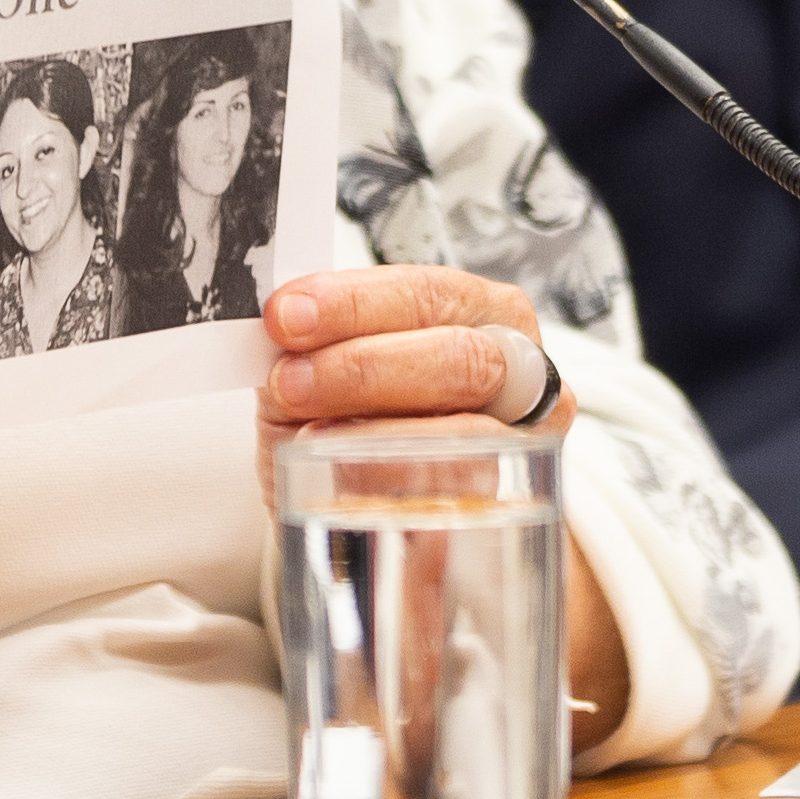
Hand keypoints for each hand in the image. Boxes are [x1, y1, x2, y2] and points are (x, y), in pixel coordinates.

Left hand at [260, 266, 626, 750]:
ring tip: (310, 437)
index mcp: (476, 307)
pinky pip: (465, 501)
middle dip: (364, 368)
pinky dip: (405, 492)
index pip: (422, 292)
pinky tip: (353, 487)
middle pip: (458, 357)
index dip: (352, 302)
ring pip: (470, 432)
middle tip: (290, 382)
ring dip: (380, 434)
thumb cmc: (358, 416)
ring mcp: (527, 436)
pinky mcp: (514, 506)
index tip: (284, 316)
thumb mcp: (331, 368)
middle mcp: (517, 363)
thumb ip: (312, 345)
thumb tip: (272, 330)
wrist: (386, 503)